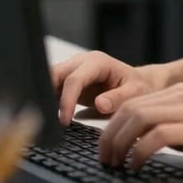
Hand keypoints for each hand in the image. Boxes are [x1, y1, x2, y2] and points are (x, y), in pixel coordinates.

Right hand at [52, 51, 166, 125]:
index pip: (74, 79)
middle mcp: (81, 62)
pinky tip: (49, 117)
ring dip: (45, 98)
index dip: (66, 100)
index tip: (64, 121)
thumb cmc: (137, 87)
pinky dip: (47, 100)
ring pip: (49, 79)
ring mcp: (73, 69)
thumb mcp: (134, 93)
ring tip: (46, 120)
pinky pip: (51, 88)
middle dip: (48, 96)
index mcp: (97, 62)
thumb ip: (118, 98)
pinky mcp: (68, 80)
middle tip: (48, 121)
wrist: (137, 84)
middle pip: (55, 74)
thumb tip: (100, 104)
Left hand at [98, 83, 182, 172]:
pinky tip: (137, 165)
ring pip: (138, 118)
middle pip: (129, 108)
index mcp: (182, 93)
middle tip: (104, 159)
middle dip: (109, 135)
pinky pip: (157, 135)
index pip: (133, 102)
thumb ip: (174, 128)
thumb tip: (143, 145)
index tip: (104, 147)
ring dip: (119, 143)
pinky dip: (140, 151)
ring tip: (115, 163)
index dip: (111, 125)